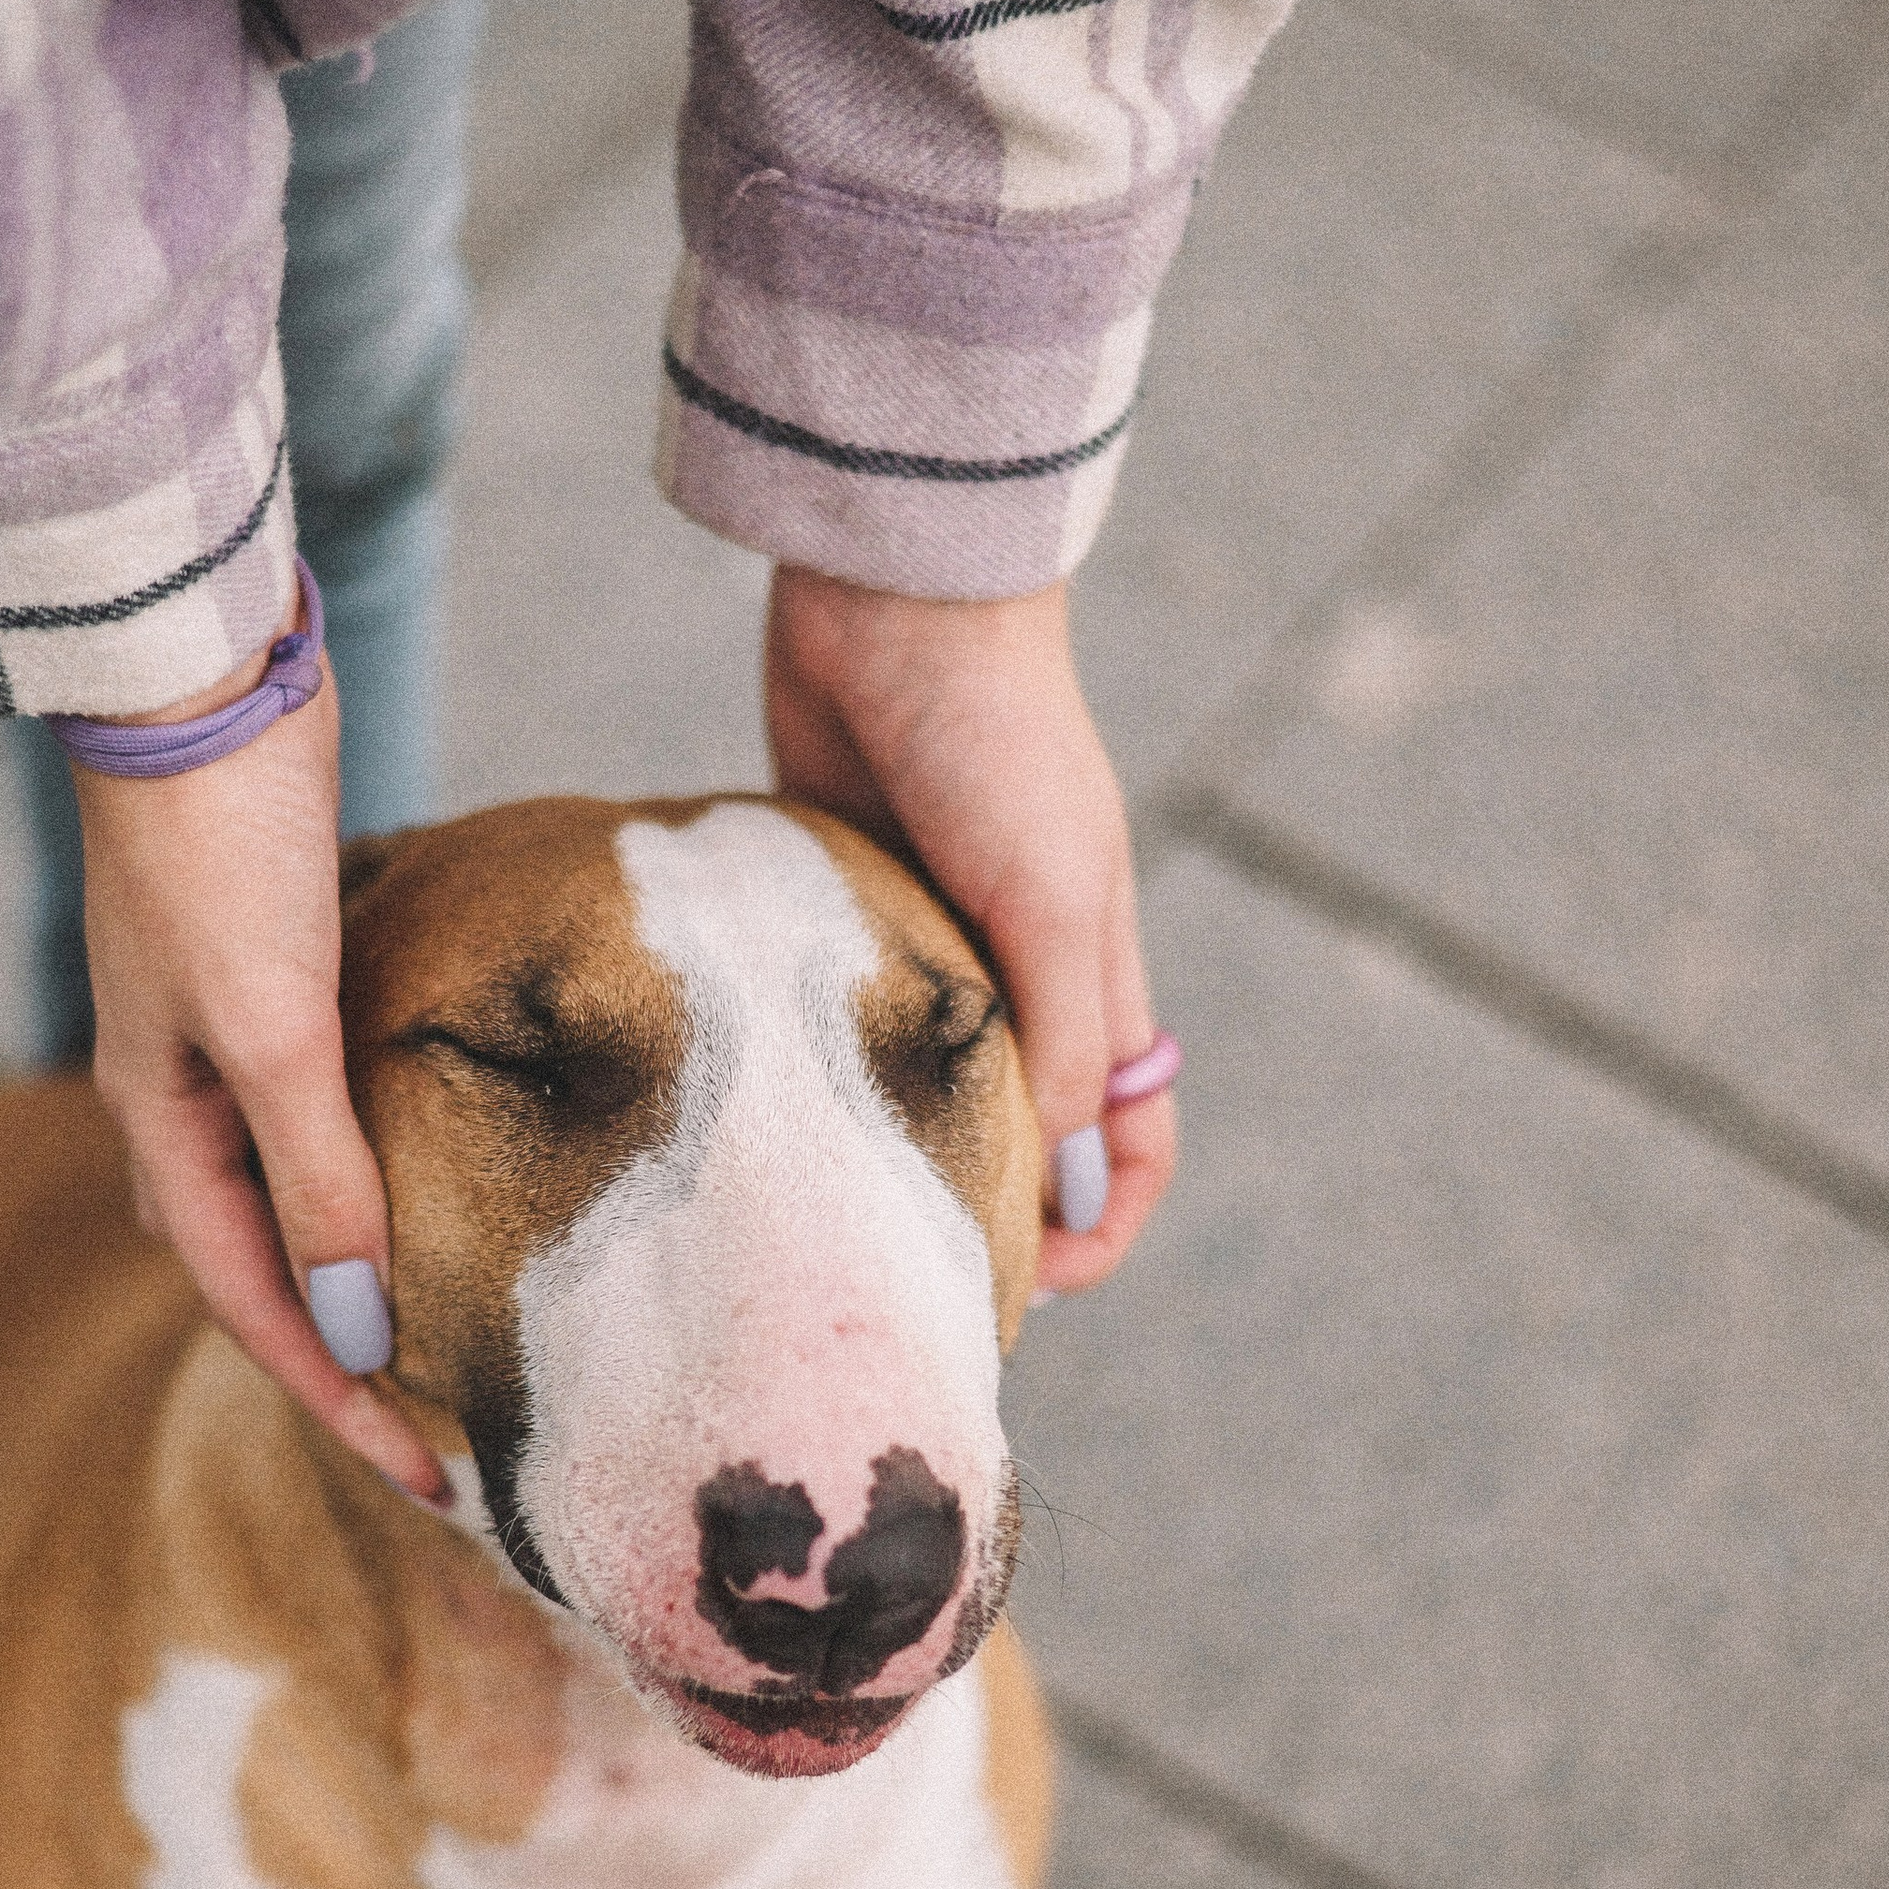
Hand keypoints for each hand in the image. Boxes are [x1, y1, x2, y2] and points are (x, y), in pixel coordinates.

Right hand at [69, 643, 446, 1497]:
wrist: (193, 674)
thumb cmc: (218, 845)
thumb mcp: (274, 1029)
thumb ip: (318, 1179)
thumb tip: (357, 1331)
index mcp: (161, 1125)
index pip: (259, 1309)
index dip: (344, 1405)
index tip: (437, 1486)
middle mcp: (183, 1101)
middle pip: (274, 1273)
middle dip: (355, 1369)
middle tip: (458, 1446)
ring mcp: (230, 1040)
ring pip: (302, 1202)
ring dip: (367, 1280)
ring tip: (461, 1352)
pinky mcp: (281, 979)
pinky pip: (330, 1122)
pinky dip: (382, 1179)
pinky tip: (448, 1196)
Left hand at [765, 566, 1174, 1292]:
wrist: (898, 601)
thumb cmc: (997, 741)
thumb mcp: (1051, 898)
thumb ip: (1058, 1034)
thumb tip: (1054, 1165)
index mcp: (1094, 976)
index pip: (1130, 1136)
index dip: (1102, 1223)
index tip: (1034, 1287)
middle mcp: (1019, 970)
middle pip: (1023, 1129)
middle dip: (985, 1212)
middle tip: (907, 1281)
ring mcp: (927, 939)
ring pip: (923, 1081)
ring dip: (891, 1147)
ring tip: (821, 1220)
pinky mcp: (838, 901)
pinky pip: (838, 1008)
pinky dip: (814, 1059)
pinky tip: (757, 1104)